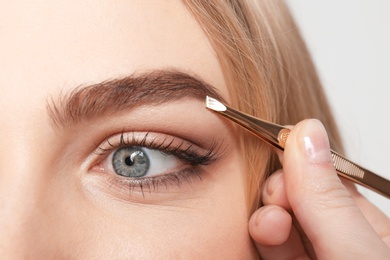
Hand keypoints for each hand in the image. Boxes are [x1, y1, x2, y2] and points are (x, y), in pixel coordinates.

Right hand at [249, 119, 389, 258]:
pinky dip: (259, 234)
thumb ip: (328, 200)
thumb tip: (306, 134)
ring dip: (266, 214)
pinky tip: (262, 230)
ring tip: (269, 223)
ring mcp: (313, 258)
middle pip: (300, 198)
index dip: (303, 159)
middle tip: (277, 195)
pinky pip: (266, 245)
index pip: (333, 178)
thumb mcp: (355, 254)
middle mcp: (342, 244)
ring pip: (278, 221)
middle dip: (281, 190)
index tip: (279, 140)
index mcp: (375, 233)